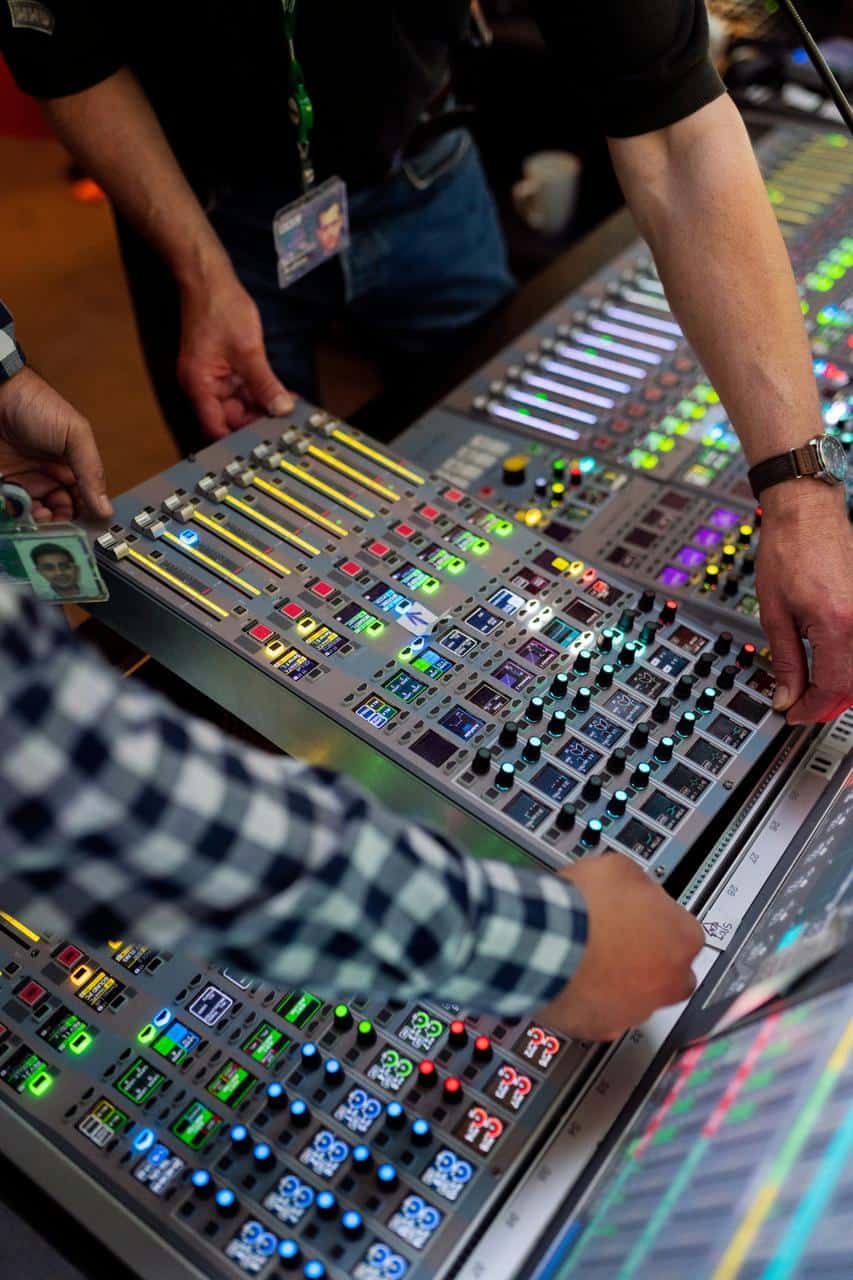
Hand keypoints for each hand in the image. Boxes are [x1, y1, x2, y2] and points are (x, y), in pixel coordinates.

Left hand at [0, 367, 111, 521]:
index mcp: (71, 466)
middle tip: (58, 519)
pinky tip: (21, 508)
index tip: (85, 523)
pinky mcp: (2, 484)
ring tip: (39, 514)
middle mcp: (47, 476)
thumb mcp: (76, 434)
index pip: (84, 500)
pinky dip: (17, 513)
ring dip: (39, 520)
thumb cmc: (36, 403)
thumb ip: (91, 470)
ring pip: (35, 514)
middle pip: (59, 511)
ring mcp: (23, 480)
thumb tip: (106, 507)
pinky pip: (11, 507)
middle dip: (61, 520)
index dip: (86, 513)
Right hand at [178, 272, 293, 439]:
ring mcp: (212, 377)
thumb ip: (264, 383)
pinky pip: (240, 387)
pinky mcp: (221, 368)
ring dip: (261, 406)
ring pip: (238, 403)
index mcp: (199, 385)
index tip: (265, 442)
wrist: (208, 279)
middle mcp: (202, 385)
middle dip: (257, 420)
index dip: (240, 437)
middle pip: (229, 417)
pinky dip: (258, 391)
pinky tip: (280, 393)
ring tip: (288, 407)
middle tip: (285, 423)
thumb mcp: (248, 351)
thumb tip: (280, 408)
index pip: (216, 427)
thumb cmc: (219, 308)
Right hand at [536, 854, 703, 1041]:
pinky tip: (573, 979)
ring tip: (588, 958)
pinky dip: (591, 1001)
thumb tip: (635, 889)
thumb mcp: (620, 868)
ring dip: (618, 981)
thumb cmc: (586, 906)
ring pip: (635, 997)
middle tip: (618, 941)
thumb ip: (640, 885)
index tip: (639, 915)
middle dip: (648, 960)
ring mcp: (637, 1010)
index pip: (683, 931)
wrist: (546, 941)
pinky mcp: (603, 1028)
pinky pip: (601, 1015)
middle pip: (669, 972)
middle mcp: (670, 981)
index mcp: (683, 938)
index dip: (658, 920)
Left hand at [756, 482, 852, 723]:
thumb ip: (785, 661)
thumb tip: (786, 697)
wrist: (806, 514)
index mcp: (837, 624)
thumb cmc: (788, 551)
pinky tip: (830, 667)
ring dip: (841, 687)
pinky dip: (849, 666)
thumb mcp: (774, 613)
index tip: (792, 713)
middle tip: (800, 706)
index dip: (811, 707)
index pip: (832, 687)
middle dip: (827, 703)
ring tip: (811, 690)